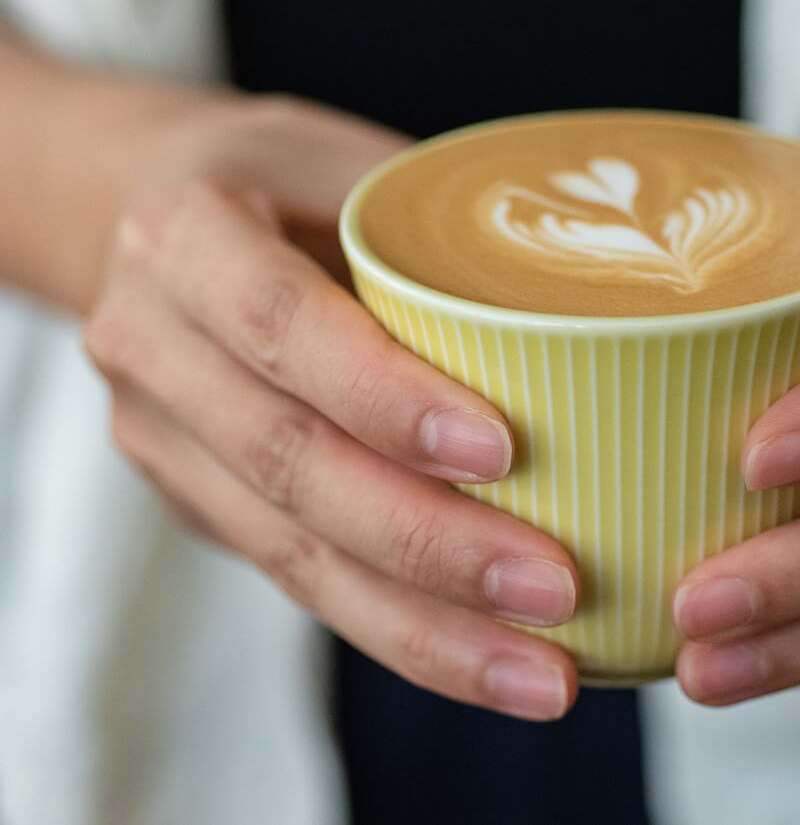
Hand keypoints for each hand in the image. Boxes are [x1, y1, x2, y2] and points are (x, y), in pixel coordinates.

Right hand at [83, 96, 579, 719]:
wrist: (141, 220)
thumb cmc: (282, 179)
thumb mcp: (351, 161)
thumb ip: (448, 226)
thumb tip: (622, 284)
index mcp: (186, 237)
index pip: (282, 322)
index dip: (385, 394)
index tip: (504, 450)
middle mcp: (153, 345)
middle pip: (291, 464)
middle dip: (430, 542)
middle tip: (557, 589)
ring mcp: (165, 439)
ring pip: (292, 554)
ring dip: (424, 626)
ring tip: (542, 673)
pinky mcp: (199, 505)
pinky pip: (300, 581)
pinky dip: (402, 631)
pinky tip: (489, 664)